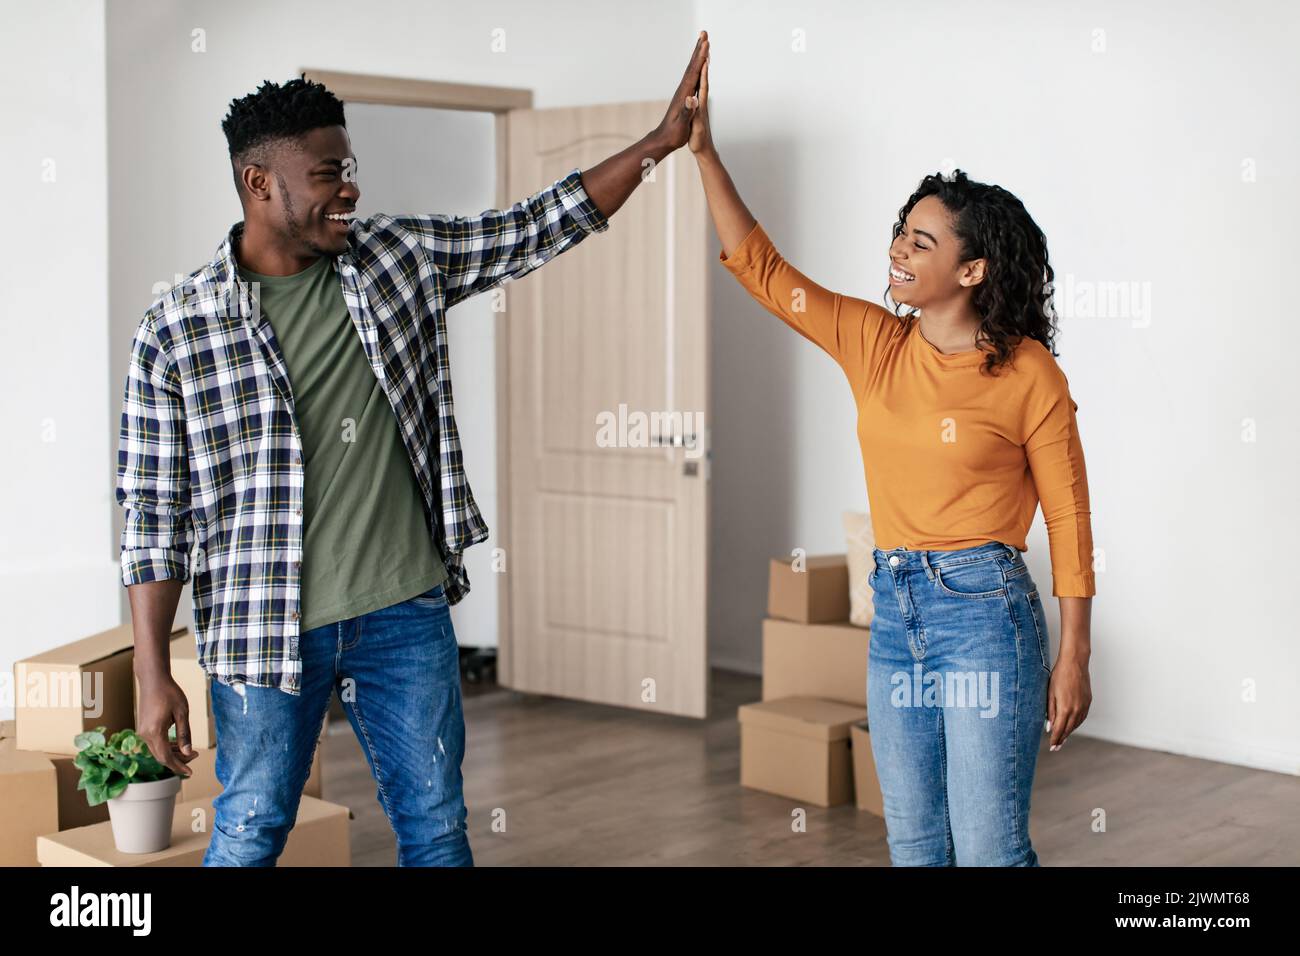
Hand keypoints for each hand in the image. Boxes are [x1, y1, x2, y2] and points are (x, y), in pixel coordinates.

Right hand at [136, 671, 197, 777]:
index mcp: (154, 732)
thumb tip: (188, 752)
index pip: (166, 757)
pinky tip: (178, 744)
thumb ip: (185, 734)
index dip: (178, 766)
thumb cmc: (169, 693)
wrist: (153, 679)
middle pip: (161, 756)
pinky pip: (155, 743)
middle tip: (195, 756)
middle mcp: (145, 735)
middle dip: (178, 760)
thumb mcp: (182, 713)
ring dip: (173, 753)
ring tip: (190, 751)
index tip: (190, 773)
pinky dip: (167, 746)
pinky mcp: (143, 728)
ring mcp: (142, 732)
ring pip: (158, 751)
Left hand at [655, 31, 708, 150]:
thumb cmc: (674, 134)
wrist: (663, 140)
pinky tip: (700, 65)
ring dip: (698, 55)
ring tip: (703, 43)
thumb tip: (691, 98)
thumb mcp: (681, 125)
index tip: (706, 43)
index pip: (694, 72)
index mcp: (684, 94)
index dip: (701, 57)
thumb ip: (686, 111)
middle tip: (704, 33)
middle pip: (692, 65)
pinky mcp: (684, 96)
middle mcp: (683, 90)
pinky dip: (697, 67)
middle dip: (699, 49)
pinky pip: (692, 76)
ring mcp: (683, 92)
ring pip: (692, 69)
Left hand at [1046, 653, 1090, 750]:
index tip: (1052, 747)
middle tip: (1056, 747)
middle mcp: (1077, 710)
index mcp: (1065, 708)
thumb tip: (1049, 727)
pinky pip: (1082, 717)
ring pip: (1076, 724)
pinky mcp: (1088, 701)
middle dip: (1062, 739)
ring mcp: (1084, 706)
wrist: (1075, 663)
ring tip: (1062, 738)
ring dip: (1069, 732)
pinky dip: (1076, 724)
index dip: (1055, 739)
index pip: (1059, 729)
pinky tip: (1071, 725)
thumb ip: (1050, 711)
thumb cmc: (1059, 676)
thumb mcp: (1050, 693)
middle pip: (1068, 729)